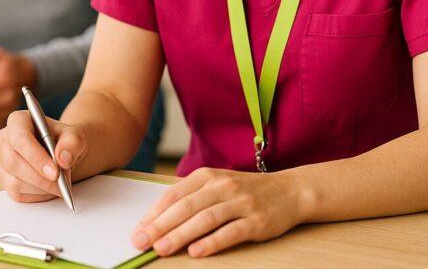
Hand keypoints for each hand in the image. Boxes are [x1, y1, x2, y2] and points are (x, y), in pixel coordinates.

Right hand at [0, 109, 86, 201]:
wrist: (61, 154)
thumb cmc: (64, 141)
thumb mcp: (75, 136)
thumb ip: (72, 143)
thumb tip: (63, 159)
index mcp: (18, 121)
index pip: (20, 139)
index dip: (36, 157)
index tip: (55, 173)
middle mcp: (4, 139)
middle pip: (14, 162)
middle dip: (40, 178)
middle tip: (61, 184)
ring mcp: (1, 160)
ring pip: (14, 181)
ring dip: (41, 188)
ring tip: (59, 185)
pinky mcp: (4, 179)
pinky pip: (17, 193)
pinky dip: (37, 195)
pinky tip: (49, 188)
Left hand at [130, 167, 308, 257]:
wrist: (290, 191)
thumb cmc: (245, 191)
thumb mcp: (216, 185)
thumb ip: (191, 197)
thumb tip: (158, 219)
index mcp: (207, 176)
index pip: (173, 195)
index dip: (154, 213)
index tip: (138, 230)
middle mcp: (222, 186)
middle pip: (185, 207)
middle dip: (160, 226)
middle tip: (141, 241)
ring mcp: (240, 203)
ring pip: (204, 219)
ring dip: (180, 235)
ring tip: (162, 249)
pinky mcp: (256, 221)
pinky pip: (231, 232)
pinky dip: (212, 242)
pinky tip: (196, 251)